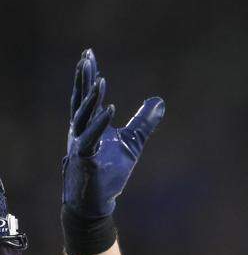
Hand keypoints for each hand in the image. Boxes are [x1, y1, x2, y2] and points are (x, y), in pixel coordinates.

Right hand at [63, 48, 163, 219]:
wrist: (95, 200)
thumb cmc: (109, 170)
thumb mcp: (132, 141)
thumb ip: (143, 121)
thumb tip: (160, 101)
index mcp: (87, 125)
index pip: (86, 96)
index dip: (87, 76)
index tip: (88, 54)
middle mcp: (80, 131)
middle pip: (81, 100)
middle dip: (84, 79)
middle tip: (86, 56)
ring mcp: (81, 144)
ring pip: (83, 117)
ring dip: (92, 98)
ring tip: (99, 79)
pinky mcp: (86, 160)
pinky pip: (90, 139)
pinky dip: (99, 124)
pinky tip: (109, 109)